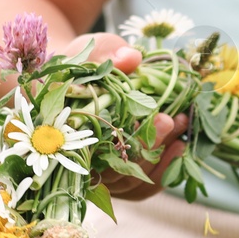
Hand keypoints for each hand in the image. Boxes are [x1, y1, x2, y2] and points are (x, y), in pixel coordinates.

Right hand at [59, 33, 189, 201]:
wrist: (81, 80)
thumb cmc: (83, 64)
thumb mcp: (92, 50)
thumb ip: (107, 53)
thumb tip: (131, 58)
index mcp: (57, 128)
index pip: (84, 144)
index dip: (112, 137)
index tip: (139, 118)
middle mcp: (75, 158)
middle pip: (109, 168)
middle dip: (143, 145)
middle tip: (168, 119)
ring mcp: (98, 174)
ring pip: (128, 179)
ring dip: (159, 155)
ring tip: (181, 123)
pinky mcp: (117, 181)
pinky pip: (141, 187)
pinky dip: (163, 169)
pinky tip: (181, 145)